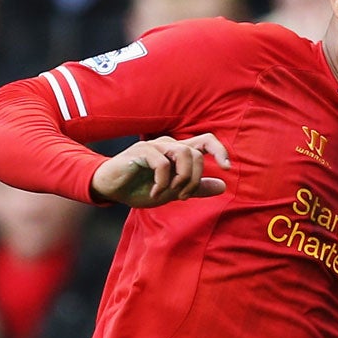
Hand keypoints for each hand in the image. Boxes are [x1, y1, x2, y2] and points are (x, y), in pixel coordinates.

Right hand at [91, 134, 230, 206]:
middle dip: (194, 179)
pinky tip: (153, 193)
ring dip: (181, 179)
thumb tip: (223, 185)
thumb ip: (196, 188)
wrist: (111, 189)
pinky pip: (162, 164)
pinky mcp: (141, 151)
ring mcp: (155, 146)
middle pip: (196, 153)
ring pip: (183, 154)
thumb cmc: (139, 188)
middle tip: (183, 196)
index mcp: (178, 152)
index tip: (226, 168)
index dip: (220, 151)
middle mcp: (169, 145)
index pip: (206, 141)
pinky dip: (162, 183)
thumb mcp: (173, 192)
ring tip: (169, 194)